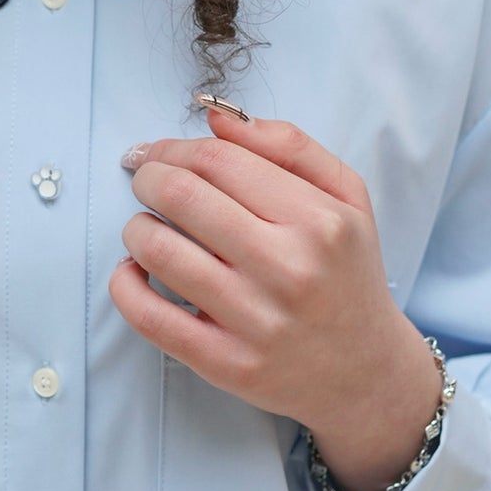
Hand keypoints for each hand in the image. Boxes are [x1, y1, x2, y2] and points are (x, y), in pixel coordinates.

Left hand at [109, 104, 444, 490]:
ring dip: (135, 228)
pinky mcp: (226, 365)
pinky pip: (149, 317)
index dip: (173, 147)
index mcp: (317, 220)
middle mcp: (288, 269)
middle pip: (181, 196)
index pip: (218, 160)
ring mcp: (255, 321)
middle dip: (147, 177)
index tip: (158, 152)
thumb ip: (288, 146)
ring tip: (145, 228)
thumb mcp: (345, 197)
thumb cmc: (347, 273)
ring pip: (157, 251)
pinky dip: (124, 285)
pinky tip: (134, 273)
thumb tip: (215, 118)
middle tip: (144, 181)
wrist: (366, 373)